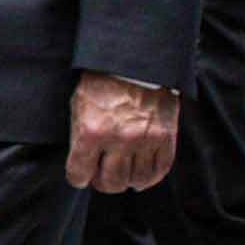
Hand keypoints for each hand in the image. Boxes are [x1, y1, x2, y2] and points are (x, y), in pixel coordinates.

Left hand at [67, 71, 179, 195]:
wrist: (134, 62)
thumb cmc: (101, 83)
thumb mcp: (79, 107)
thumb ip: (80, 138)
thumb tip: (84, 166)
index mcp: (91, 131)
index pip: (79, 174)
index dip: (78, 178)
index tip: (81, 176)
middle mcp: (119, 139)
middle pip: (110, 183)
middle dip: (103, 183)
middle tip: (102, 177)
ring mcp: (145, 139)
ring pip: (136, 180)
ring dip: (126, 181)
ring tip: (122, 173)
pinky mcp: (166, 137)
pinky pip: (160, 170)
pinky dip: (150, 178)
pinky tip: (142, 175)